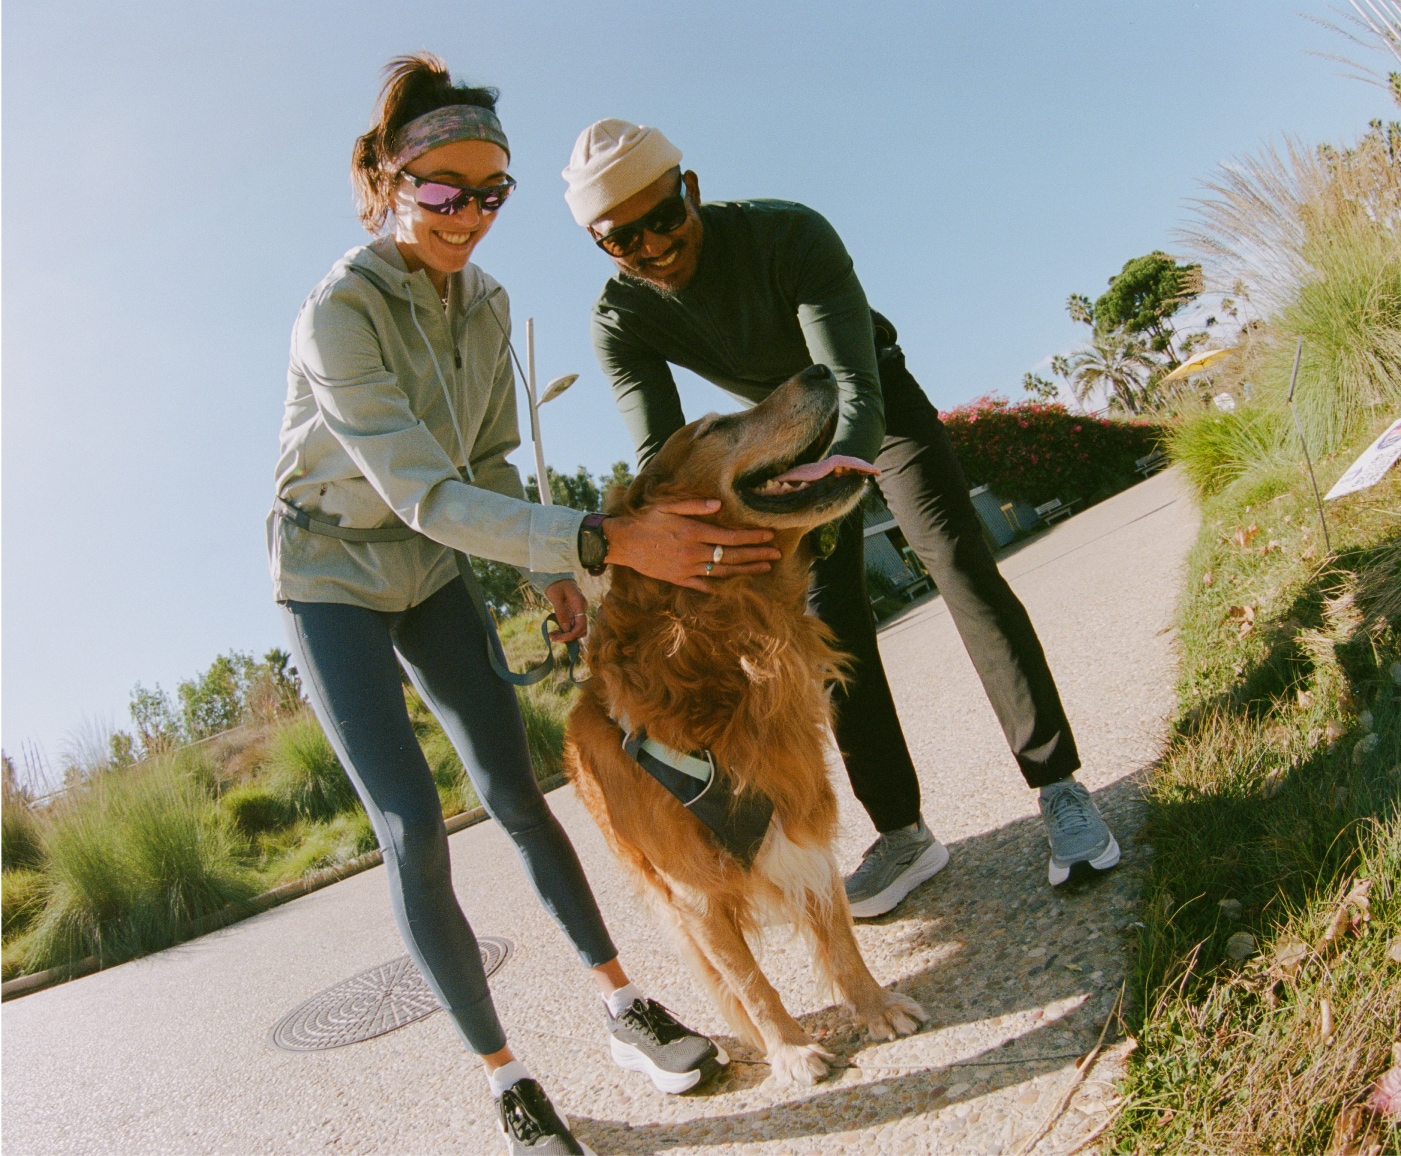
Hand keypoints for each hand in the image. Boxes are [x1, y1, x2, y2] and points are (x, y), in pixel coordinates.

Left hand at [544, 580, 587, 641]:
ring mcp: (578, 612)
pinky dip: (564, 631)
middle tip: (553, 637)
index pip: (581, 625)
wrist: (558, 578)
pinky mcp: (573, 614)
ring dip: (565, 635)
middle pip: (581, 630)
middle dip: (568, 637)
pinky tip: (555, 631)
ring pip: (576, 630)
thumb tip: (566, 629)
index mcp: (580, 604)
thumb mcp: (556, 597)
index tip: (558, 638)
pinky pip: (571, 626)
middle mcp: (582, 610)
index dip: (571, 635)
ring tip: (552, 635)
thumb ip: (561, 613)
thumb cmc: (556, 585)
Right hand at [603, 499, 782, 592]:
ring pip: (723, 570)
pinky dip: (720, 584)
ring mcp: (687, 568)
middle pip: (732, 555)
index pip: (731, 537)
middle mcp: (694, 552)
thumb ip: (694, 505)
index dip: (753, 537)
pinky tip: (735, 583)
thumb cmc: (646, 519)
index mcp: (694, 532)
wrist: (623, 542)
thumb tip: (718, 505)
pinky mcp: (679, 578)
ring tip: (765, 567)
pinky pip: (704, 584)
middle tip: (777, 554)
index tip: (770, 536)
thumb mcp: (667, 505)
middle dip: (757, 554)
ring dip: (746, 569)